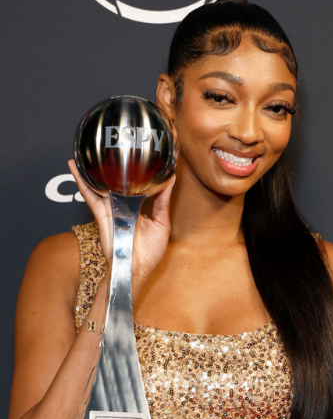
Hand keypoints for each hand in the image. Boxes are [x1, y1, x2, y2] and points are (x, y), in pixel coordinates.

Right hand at [69, 159, 174, 290]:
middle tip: (106, 150)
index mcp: (137, 208)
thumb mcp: (162, 222)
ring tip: (84, 155)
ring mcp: (110, 210)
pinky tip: (77, 170)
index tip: (137, 157)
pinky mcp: (102, 215)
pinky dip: (83, 183)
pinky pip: (91, 197)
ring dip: (90, 172)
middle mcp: (122, 207)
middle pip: (113, 184)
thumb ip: (162, 201)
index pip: (135, 186)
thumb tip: (170, 180)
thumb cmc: (149, 251)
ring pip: (99, 187)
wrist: (137, 269)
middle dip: (108, 169)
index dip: (134, 173)